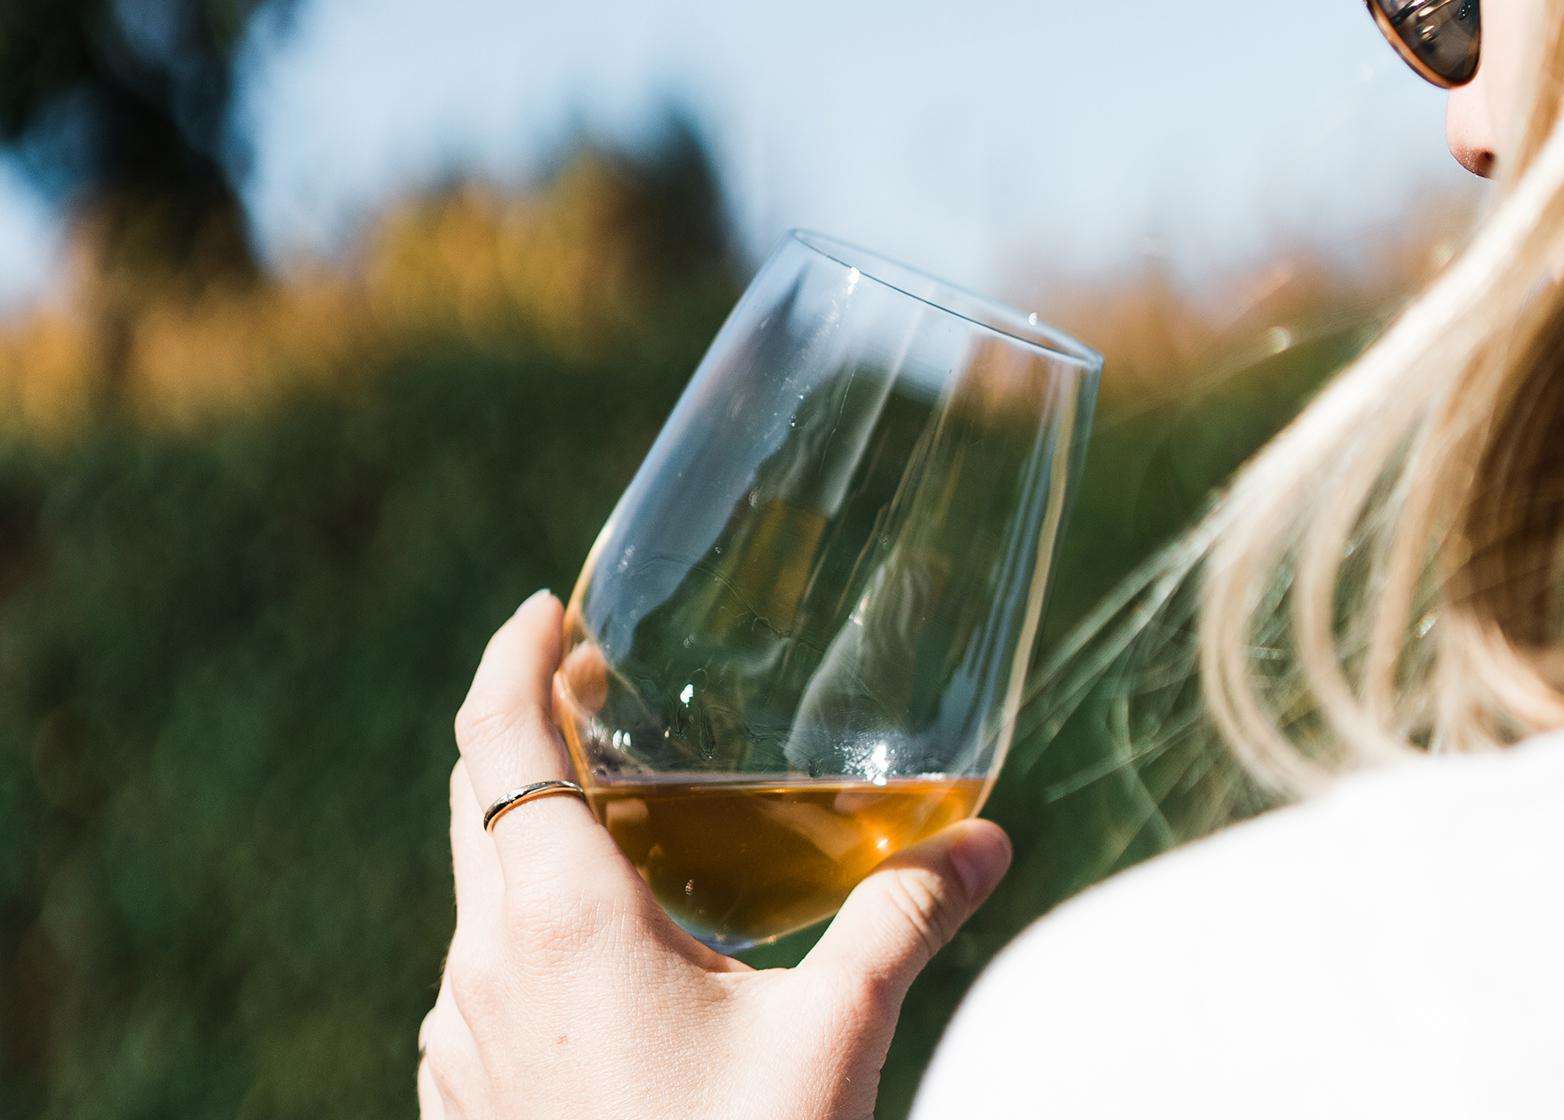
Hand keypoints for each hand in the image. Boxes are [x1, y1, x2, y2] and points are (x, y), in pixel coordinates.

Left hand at [417, 590, 1012, 1119]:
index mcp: (560, 924)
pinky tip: (606, 942)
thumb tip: (988, 840)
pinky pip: (481, 963)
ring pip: (478, 884)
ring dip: (529, 821)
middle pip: (478, 796)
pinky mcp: (470, 1088)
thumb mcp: (836, 1041)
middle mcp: (485, 966)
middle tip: (597, 680)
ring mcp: (462, 1035)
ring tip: (616, 805)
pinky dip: (526, 912)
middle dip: (526, 719)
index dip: (514, 655)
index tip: (549, 604)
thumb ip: (906, 922)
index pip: (496, 739)